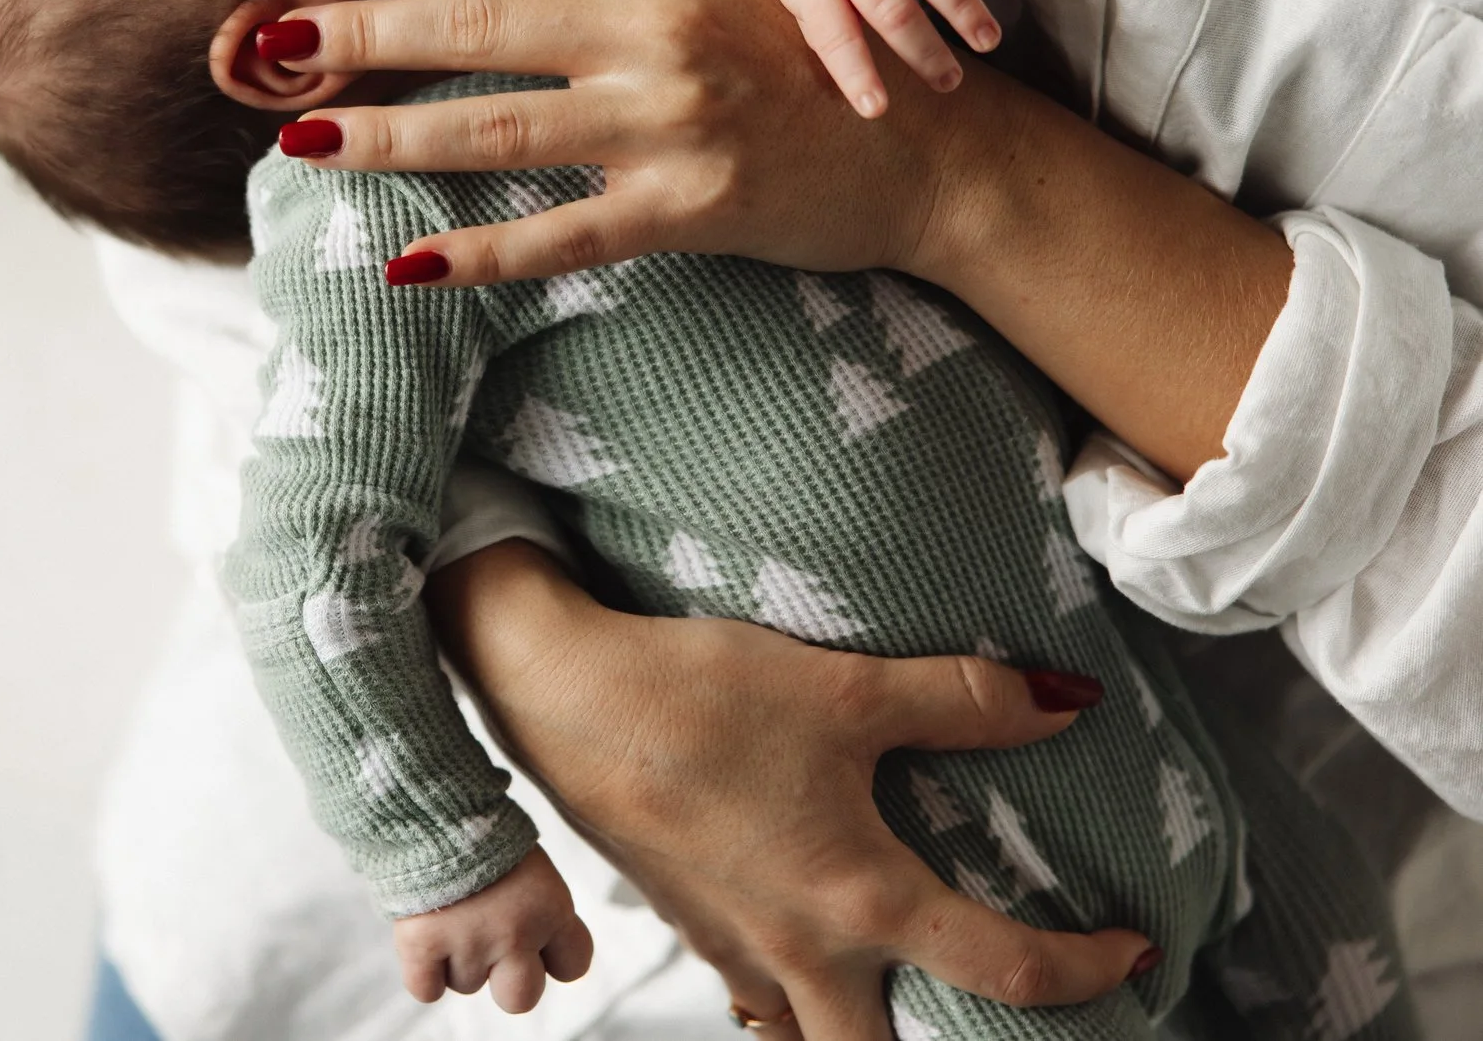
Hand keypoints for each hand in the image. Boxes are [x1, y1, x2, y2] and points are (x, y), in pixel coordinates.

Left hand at [265, 0, 971, 283]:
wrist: (923, 145)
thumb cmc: (799, 46)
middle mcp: (652, 28)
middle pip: (475, 29)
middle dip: (361, 36)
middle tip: (272, 42)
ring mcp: (670, 120)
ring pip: (499, 129)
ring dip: (388, 140)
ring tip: (301, 146)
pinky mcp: (689, 206)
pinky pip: (564, 234)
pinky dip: (481, 253)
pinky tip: (406, 264)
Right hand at [393, 846, 595, 1013]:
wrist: (428, 796)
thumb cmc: (480, 827)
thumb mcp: (530, 863)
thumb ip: (537, 908)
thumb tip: (536, 950)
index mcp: (551, 906)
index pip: (573, 965)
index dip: (550, 956)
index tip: (533, 939)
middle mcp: (516, 932)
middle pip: (520, 998)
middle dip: (503, 977)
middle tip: (485, 939)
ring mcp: (468, 941)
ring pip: (465, 984)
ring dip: (455, 957)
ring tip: (447, 911)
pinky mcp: (422, 943)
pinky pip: (426, 989)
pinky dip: (422, 973)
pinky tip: (424, 940)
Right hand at [427, 543, 1153, 1040]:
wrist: (560, 696)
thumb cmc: (696, 696)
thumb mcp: (846, 686)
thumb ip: (966, 700)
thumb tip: (1065, 706)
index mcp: (858, 901)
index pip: (1004, 972)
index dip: (1087, 971)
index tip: (1132, 953)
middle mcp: (800, 949)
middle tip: (990, 1017)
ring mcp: (734, 945)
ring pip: (808, 1036)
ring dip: (856, 1027)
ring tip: (896, 981)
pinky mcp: (686, 919)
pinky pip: (755, 986)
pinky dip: (793, 982)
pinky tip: (799, 918)